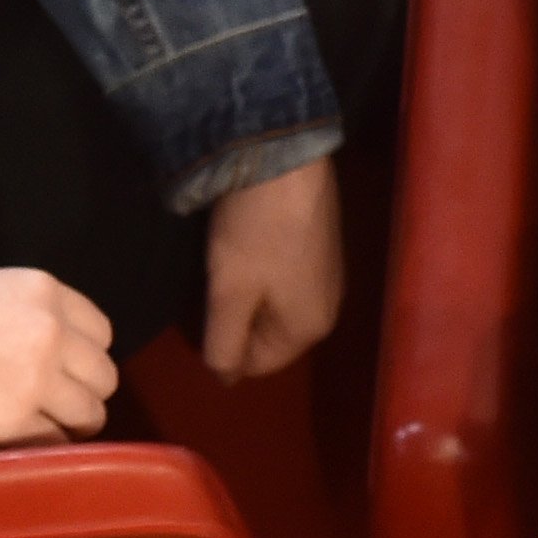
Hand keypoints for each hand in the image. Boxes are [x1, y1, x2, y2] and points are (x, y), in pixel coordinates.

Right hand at [0, 268, 116, 445]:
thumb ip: (32, 311)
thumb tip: (56, 340)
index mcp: (48, 294)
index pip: (101, 332)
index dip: (86, 354)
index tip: (72, 366)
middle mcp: (54, 334)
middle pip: (103, 375)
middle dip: (86, 389)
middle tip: (64, 400)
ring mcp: (40, 380)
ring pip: (91, 413)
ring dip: (76, 422)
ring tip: (53, 425)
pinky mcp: (19, 422)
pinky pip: (57, 442)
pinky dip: (48, 445)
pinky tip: (30, 439)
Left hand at [201, 157, 344, 379]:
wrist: (286, 158)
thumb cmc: (255, 234)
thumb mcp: (228, 296)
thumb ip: (224, 346)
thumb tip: (225, 379)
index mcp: (309, 329)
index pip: (258, 365)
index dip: (223, 346)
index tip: (205, 311)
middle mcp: (329, 308)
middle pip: (271, 337)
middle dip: (240, 321)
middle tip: (216, 287)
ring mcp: (332, 275)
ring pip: (279, 306)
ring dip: (252, 295)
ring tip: (231, 264)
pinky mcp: (327, 246)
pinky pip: (290, 280)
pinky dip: (267, 272)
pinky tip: (253, 246)